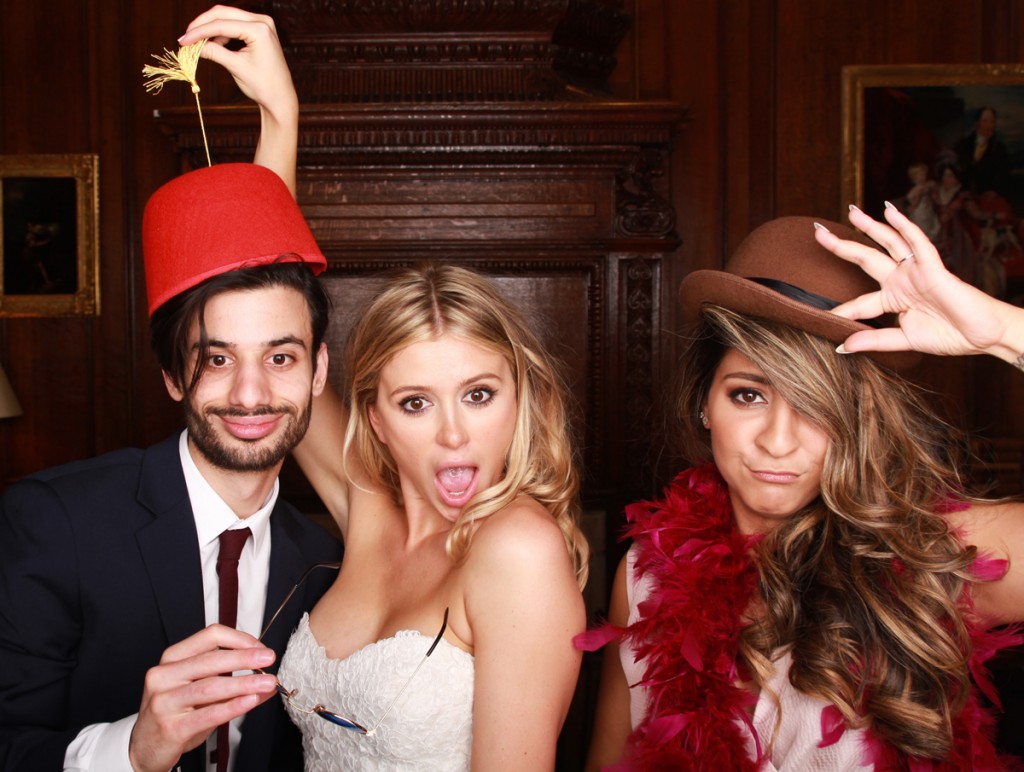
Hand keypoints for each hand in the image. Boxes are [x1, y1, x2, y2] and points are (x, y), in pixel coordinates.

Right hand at [128, 625, 277, 771]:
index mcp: (172, 659)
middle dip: (245, 657)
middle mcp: (164, 676)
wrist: (143, 748)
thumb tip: (266, 680)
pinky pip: (207, 714)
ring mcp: (164, 701)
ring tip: (267, 682)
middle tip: (268, 658)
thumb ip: (232, 683)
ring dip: (244, 683)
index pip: (210, 636)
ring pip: (211, 686)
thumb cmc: (174, 714)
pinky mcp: (170, 727)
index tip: (259, 647)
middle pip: (211, 659)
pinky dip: (233, 706)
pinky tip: (250, 701)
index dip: (239, 639)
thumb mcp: (200, 692)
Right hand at [179, 5, 298, 193]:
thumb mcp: (235, 67)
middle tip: (185, 38)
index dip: (199, 32)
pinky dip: (220, 33)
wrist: (280, 98)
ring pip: (227, 17)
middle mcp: (262, 21)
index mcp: (259, 30)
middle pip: (223, 13)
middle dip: (202, 25)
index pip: (221, 25)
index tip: (182, 41)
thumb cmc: (263, 86)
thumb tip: (192, 45)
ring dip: (210, 28)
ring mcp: (262, 24)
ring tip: (195, 42)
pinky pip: (234, 24)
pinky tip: (211, 44)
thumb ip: (214, 52)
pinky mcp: (259, 30)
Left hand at [814, 203, 1023, 364]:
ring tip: (851, 210)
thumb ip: (875, 341)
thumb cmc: (950, 336)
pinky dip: (904, 226)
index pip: (858, 302)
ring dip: (869, 226)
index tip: (819, 315)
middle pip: (864, 259)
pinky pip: (916, 243)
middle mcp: (900, 281)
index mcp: (892, 299)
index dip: (840, 310)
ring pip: (887, 243)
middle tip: (818, 232)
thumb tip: (842, 348)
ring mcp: (915, 272)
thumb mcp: (905, 340)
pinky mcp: (933, 268)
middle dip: (841, 245)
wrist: (983, 335)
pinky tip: (890, 211)